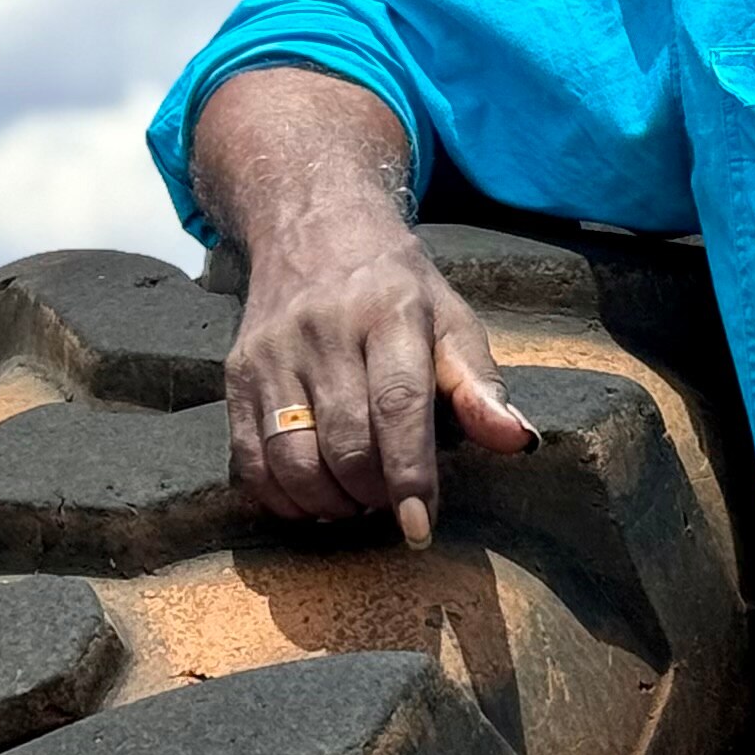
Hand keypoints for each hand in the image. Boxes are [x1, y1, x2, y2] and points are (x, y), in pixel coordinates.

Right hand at [201, 66, 535, 543]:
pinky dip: (280, 496)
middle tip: (389, 504)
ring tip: (353, 501)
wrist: (312, 226)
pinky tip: (310, 498)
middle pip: (344, 442)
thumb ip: (481, 385)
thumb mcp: (450, 319)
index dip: (410, 475)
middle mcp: (324, 328)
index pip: (399, 405)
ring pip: (291, 458)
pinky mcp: (236, 373)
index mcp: (390, 311)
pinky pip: (247, 458)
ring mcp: (272, 351)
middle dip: (371, 493)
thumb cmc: (396, 287)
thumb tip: (519, 441)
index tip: (420, 528)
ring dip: (325, 502)